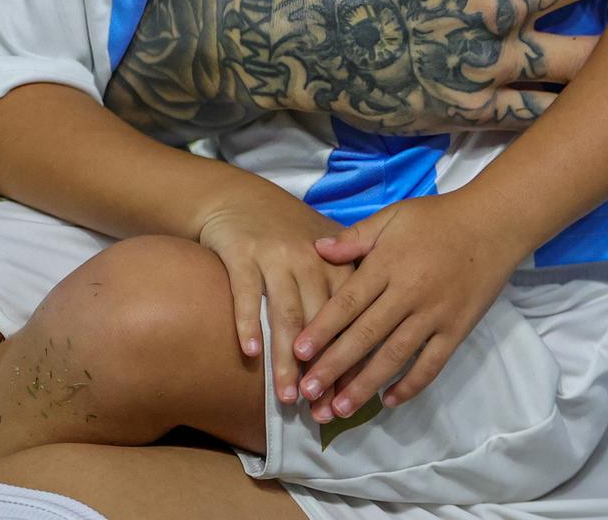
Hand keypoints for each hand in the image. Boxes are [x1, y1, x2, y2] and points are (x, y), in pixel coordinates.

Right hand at [192, 186, 346, 405]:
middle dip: (322, 368)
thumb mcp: (324, 250)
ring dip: (286, 358)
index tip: (351, 397)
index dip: (351, 357)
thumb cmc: (286, 231)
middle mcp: (309, 258)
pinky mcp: (241, 254)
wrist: (238, 198)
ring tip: (289, 396)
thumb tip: (370, 338)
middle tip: (322, 409)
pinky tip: (250, 352)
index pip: (350, 316)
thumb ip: (345, 286)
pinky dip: (247, 321)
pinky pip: (245, 292)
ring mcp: (275, 256)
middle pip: (320, 322)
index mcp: (335, 262)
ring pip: (285, 313)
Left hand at [291, 193, 525, 419]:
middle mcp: (410, 292)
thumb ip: (356, 235)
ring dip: (365, 385)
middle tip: (308, 391)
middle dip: (334, 366)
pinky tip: (389, 401)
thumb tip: (318, 249)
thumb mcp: (394, 216)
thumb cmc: (438, 218)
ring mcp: (435, 314)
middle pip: (366, 335)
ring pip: (395, 356)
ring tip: (339, 409)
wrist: (495, 223)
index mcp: (389, 264)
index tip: (297, 352)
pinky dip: (411, 385)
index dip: (322, 329)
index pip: (348, 302)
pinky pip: (432, 364)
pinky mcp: (457, 329)